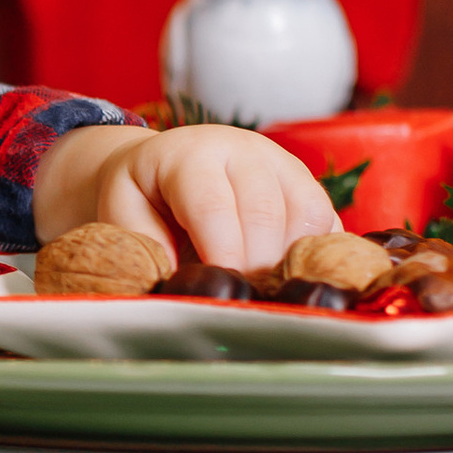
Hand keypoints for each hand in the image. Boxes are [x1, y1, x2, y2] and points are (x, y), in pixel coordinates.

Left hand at [28, 120, 336, 274]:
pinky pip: (327, 221)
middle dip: (256, 267)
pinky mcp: (307, 182)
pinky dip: (315, 255)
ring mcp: (281, 162)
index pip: (213, 205)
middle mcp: (243, 150)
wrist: (164, 162)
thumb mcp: (124, 215)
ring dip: (290, 263)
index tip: (223, 292)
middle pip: (265, 212)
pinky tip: (291, 279)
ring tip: (264, 293)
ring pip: (306, 214)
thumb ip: (146, 248)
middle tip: (244, 303)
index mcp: (191, 155)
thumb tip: (180, 288)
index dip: (221, 254)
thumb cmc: (143, 196)